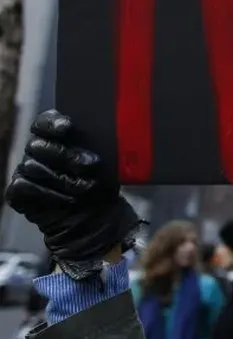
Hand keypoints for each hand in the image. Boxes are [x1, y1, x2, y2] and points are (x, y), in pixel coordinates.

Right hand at [6, 110, 141, 278]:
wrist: (96, 217)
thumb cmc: (101, 182)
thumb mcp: (107, 161)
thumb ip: (100, 145)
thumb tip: (103, 135)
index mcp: (56, 137)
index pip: (44, 122)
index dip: (52, 122)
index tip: (68, 127)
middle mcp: (37, 150)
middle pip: (38, 145)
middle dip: (65, 155)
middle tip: (91, 165)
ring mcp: (25, 170)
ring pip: (32, 166)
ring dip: (62, 179)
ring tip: (85, 188)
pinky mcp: (18, 191)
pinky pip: (25, 187)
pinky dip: (49, 194)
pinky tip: (68, 199)